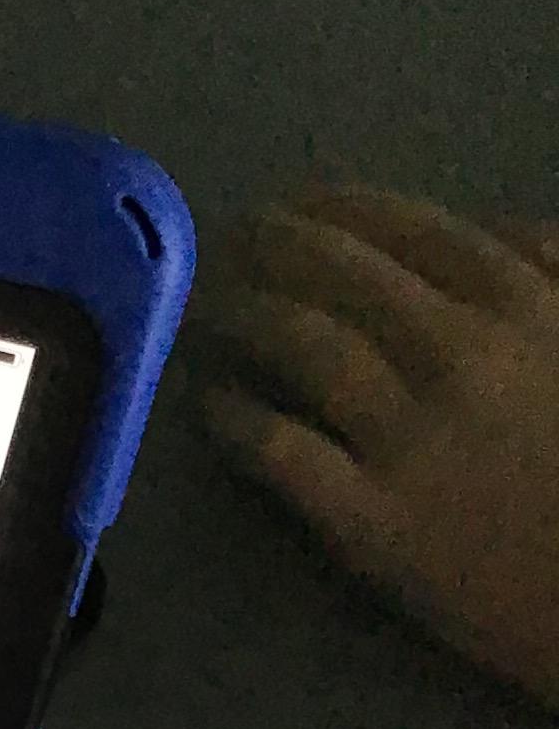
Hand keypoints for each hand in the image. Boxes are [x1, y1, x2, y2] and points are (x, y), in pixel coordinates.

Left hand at [201, 185, 558, 713]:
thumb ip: (552, 275)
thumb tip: (494, 230)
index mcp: (519, 302)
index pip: (401, 228)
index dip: (328, 210)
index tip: (287, 206)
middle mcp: (457, 353)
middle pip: (335, 275)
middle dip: (267, 249)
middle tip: (223, 246)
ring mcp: (410, 437)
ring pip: (302, 345)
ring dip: (242, 315)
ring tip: (204, 310)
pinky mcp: (374, 521)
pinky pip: (284, 451)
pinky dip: (237, 419)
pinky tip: (214, 405)